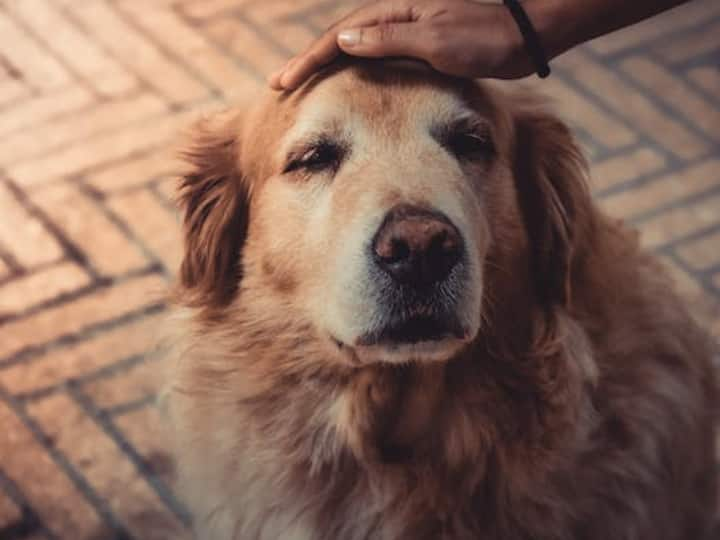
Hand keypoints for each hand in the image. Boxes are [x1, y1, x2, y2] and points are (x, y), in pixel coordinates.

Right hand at [268, 0, 535, 90]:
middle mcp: (394, 19)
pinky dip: (353, 70)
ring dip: (327, 65)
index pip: (337, 39)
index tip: (283, 82)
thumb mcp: (435, 40)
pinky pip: (375, 58)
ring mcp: (406, 32)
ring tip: (303, 83)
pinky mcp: (419, 46)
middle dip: (308, 62)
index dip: (308, 60)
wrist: (524, 35)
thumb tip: (342, 42)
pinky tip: (347, 81)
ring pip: (355, 49)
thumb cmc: (485, 37)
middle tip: (280, 83)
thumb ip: (389, 40)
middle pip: (339, 41)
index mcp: (392, 14)